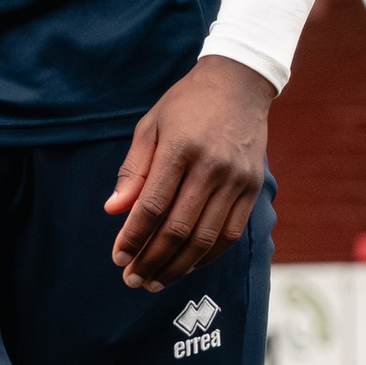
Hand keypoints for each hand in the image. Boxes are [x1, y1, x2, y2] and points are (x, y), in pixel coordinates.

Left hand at [105, 56, 273, 290]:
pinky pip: (230, 234)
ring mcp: (236, 179)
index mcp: (180, 148)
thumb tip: (113, 211)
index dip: (133, 237)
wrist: (239, 83)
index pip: (152, 206)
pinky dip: (207, 256)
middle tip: (132, 279)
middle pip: (178, 229)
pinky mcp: (252, 188)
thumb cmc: (186, 104)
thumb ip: (133, 170)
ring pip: (205, 238)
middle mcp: (211, 166)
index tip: (118, 257)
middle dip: (151, 260)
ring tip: (155, 281)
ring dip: (177, 266)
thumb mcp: (150, 126)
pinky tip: (187, 266)